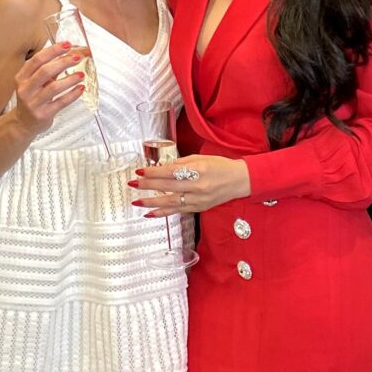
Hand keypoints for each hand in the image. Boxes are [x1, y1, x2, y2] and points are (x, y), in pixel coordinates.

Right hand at [12, 43, 90, 135]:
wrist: (24, 123)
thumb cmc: (33, 98)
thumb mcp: (36, 82)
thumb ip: (50, 69)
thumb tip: (69, 54)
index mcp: (22, 77)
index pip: (37, 60)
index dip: (53, 51)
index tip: (67, 45)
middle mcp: (25, 89)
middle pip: (45, 71)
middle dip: (63, 62)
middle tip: (77, 57)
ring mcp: (33, 103)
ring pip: (53, 88)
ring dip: (70, 79)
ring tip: (81, 74)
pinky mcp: (43, 114)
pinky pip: (61, 103)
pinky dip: (73, 94)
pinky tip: (80, 88)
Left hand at [129, 154, 249, 215]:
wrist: (239, 181)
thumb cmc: (220, 166)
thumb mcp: (200, 158)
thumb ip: (180, 163)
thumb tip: (161, 167)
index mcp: (197, 170)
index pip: (170, 172)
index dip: (153, 172)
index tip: (140, 171)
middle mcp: (197, 186)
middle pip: (167, 187)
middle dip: (147, 185)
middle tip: (133, 184)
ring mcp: (198, 200)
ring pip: (170, 202)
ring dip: (151, 202)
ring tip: (136, 201)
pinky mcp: (198, 208)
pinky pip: (177, 211)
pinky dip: (162, 213)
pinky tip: (150, 213)